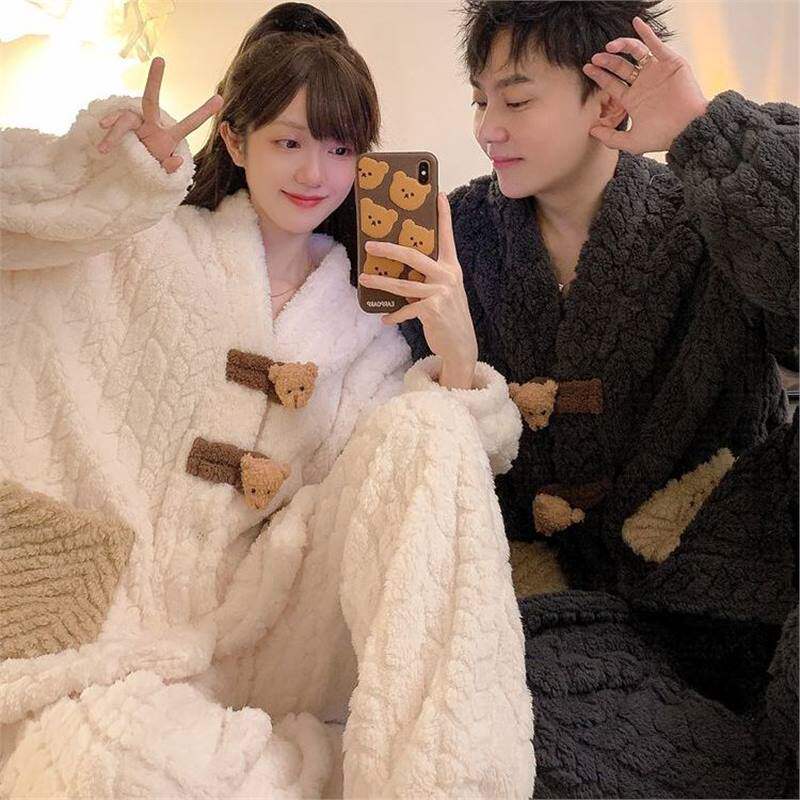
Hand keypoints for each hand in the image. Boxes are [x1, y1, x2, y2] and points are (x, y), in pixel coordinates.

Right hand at [96, 57, 222, 173]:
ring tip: (104, 149)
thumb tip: (177, 159)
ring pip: (126, 118)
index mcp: (167, 136)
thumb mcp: (162, 176)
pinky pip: (114, 129)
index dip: (203, 112)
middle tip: (160, 60)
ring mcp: (134, 127)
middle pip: (150, 100)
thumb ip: (171, 169)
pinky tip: (104, 149)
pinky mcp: (119, 131)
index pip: (188, 124)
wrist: (127, 178)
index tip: (220, 99)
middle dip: (155, 81)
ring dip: (115, 133)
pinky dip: (110, 138)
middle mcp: (151, 126)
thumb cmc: (148, 173)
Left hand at [358, 193, 478, 389]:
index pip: (447, 236)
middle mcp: (447, 276)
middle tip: (370, 245)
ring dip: (381, 282)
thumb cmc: (449, 314)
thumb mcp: (445, 290)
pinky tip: (385, 318)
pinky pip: (406, 310)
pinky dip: (394, 315)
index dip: (443, 215)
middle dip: (389, 249)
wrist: (461, 344)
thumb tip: (403, 270)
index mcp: (451, 267)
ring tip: (365, 279)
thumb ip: (429, 277)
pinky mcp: (433, 310)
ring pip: (404, 284)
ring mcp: (440, 293)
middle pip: (413, 256)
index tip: (438, 195)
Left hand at [582, 16, 707, 153]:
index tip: (587, 68)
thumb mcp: (632, 141)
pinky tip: (636, 23)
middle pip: (620, 67)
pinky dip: (646, 33)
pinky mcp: (670, 63)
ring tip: (609, 47)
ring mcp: (656, 72)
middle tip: (595, 58)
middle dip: (607, 62)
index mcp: (633, 100)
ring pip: (635, 54)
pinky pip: (656, 45)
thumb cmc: (663, 137)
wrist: (688, 128)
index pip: (612, 84)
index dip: (599, 75)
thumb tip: (590, 131)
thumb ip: (611, 137)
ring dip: (622, 47)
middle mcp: (643, 84)